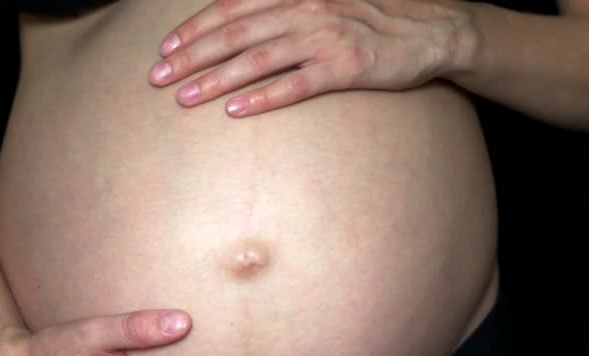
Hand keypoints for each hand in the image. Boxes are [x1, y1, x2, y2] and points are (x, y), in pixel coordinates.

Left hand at [148, 0, 473, 116]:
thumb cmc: (371, 17)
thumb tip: (244, 19)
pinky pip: (295, 85)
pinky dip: (262, 97)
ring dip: (215, 79)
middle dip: (190, 56)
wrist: (432, 28)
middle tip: (157, 77)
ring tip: (183, 98)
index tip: (165, 47)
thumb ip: (285, 6)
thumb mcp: (326, 0)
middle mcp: (305, 7)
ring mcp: (325, 37)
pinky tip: (235, 111)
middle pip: (234, 33)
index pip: (232, 6)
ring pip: (257, 59)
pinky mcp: (345, 68)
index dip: (195, 27)